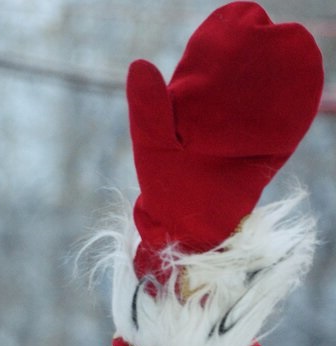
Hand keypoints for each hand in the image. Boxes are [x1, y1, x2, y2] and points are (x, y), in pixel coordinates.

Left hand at [127, 2, 322, 281]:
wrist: (190, 228)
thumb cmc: (166, 188)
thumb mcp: (154, 144)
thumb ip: (148, 108)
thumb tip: (139, 62)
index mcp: (191, 110)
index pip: (212, 66)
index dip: (223, 45)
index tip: (239, 22)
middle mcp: (220, 116)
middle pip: (244, 75)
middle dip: (256, 53)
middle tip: (267, 30)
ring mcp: (247, 131)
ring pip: (267, 93)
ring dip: (277, 73)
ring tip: (285, 47)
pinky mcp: (270, 147)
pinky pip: (287, 119)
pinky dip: (296, 99)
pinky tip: (300, 77)